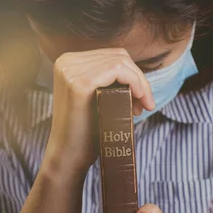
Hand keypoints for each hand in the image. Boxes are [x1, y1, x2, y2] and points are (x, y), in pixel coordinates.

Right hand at [45, 48, 154, 174]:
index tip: (142, 100)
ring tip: (142, 108)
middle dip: (139, 79)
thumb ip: (108, 81)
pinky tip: (139, 99)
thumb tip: (138, 74)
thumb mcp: (96, 98)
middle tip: (146, 105)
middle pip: (118, 56)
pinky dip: (135, 82)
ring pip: (121, 61)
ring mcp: (71, 70)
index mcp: (68, 62)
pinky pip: (118, 69)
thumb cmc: (86, 132)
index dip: (133, 75)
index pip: (111, 56)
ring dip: (139, 84)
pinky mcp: (79, 83)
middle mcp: (66, 61)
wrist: (69, 157)